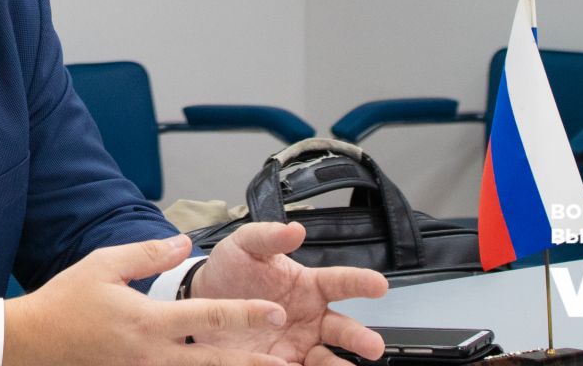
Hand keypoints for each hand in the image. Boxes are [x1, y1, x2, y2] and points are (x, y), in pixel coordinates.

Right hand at [2, 234, 297, 365]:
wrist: (32, 343)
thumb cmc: (66, 301)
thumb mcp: (105, 264)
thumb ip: (149, 253)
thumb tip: (185, 243)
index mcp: (148, 321)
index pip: (208, 317)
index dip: (245, 314)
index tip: (274, 311)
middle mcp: (151, 355)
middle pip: (214, 362)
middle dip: (254, 363)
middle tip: (287, 363)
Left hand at [187, 221, 388, 365]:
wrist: (202, 299)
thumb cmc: (231, 270)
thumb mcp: (245, 245)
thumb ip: (269, 237)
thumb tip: (295, 229)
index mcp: (309, 287)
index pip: (340, 283)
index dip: (360, 282)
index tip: (379, 284)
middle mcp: (310, 319)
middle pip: (341, 329)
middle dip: (358, 337)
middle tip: (373, 345)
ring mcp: (297, 344)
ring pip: (324, 359)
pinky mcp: (279, 363)